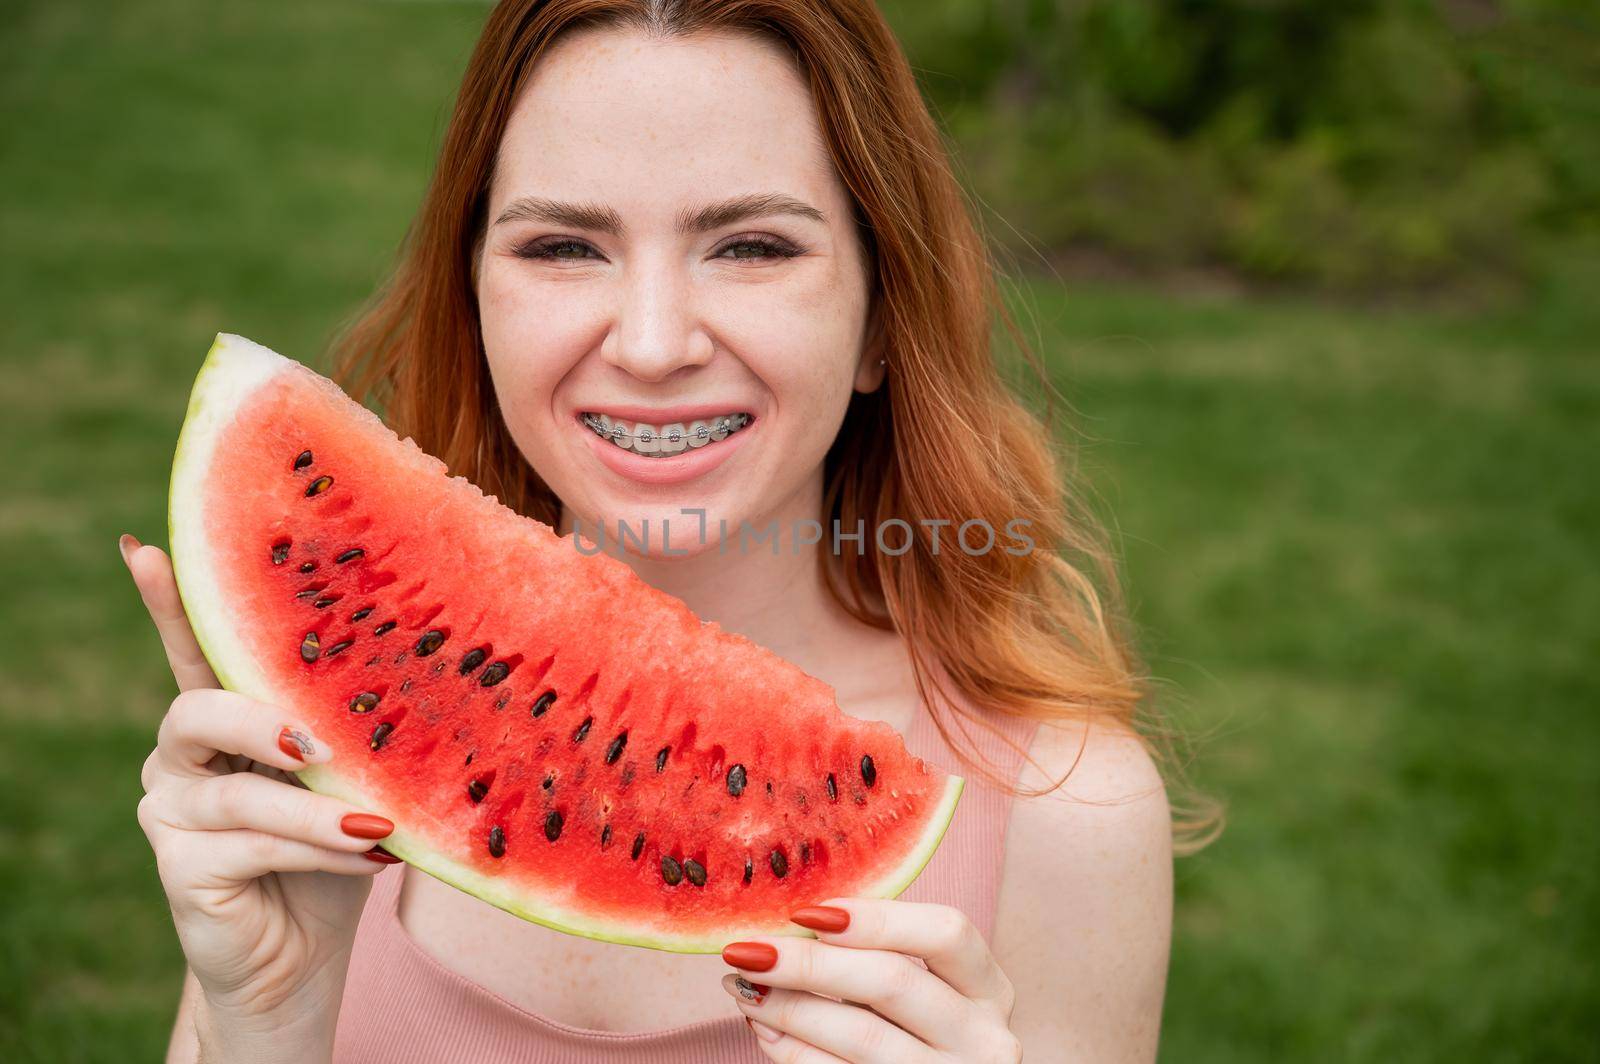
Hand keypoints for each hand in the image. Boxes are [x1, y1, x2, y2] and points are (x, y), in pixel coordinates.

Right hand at [122, 534, 393, 1057]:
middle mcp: (181, 757)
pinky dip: (321, 851)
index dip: (166, 600)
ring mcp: (171, 811)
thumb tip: (429, 670)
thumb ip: (358, 730)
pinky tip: (372, 860)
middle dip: (259, 720)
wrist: (305, 952)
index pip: (192, 648)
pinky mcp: (181, 867)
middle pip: (195, 709)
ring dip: (318, 811)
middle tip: (320, 745)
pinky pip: (253, 847)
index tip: (145, 548)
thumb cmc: (338, 848)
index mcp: (223, 718)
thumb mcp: (356, 776)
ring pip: (238, 793)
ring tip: (378, 823)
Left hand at [720, 898, 1021, 1062]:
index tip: (808, 912)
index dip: (877, 917)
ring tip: (743, 989)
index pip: (947, 932)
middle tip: (749, 950)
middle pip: (894, 981)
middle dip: (810, 964)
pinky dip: (795, 1052)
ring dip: (790, 1009)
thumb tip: (794, 924)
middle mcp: (986, 1036)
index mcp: (989, 989)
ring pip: (863, 1035)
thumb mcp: (919, 995)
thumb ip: (877, 958)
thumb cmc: (917, 1038)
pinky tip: (764, 1030)